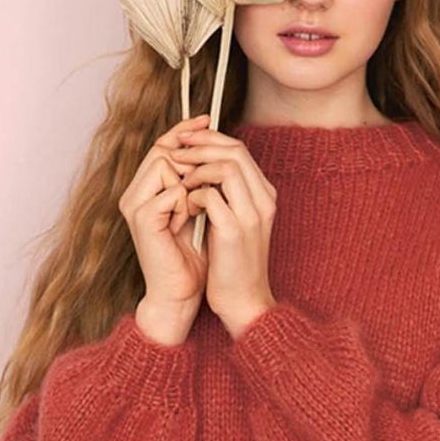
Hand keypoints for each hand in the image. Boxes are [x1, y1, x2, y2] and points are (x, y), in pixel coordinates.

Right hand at [117, 114, 212, 329]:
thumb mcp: (197, 209)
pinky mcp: (142, 218)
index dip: (183, 130)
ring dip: (189, 185)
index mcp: (144, 190)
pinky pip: (173, 191)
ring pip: (166, 165)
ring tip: (192, 213)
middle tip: (204, 184)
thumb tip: (211, 144)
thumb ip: (196, 180)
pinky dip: (187, 205)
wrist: (181, 293)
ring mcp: (135, 204)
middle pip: (163, 150)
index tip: (207, 119)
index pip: (161, 146)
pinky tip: (186, 224)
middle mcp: (134, 193)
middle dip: (191, 160)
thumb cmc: (192, 257)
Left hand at [172, 126, 277, 335]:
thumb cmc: (233, 264)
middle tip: (175, 151)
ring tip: (180, 178)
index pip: (239, 149)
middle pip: (235, 150)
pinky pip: (211, 196)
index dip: (210, 139)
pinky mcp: (235, 231)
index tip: (185, 141)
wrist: (244, 301)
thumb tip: (201, 169)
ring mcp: (251, 215)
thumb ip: (226, 195)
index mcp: (264, 195)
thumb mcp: (234, 222)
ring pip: (226, 166)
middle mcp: (263, 200)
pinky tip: (185, 205)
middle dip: (200, 145)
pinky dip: (193, 194)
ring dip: (196, 167)